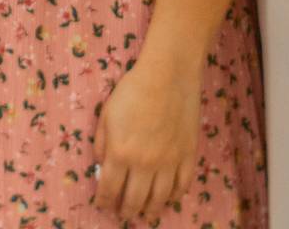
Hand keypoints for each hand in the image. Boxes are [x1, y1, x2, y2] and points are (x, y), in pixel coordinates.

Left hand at [93, 46, 200, 219]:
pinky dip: (175, 196)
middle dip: (126, 211)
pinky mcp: (187, 156)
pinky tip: (169, 197)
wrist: (168, 75)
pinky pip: (182, 185)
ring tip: (145, 213)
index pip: (109, 189)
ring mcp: (169, 162)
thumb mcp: (106, 114)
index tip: (102, 205)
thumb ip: (101, 143)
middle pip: (134, 200)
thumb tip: (100, 164)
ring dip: (150, 210)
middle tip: (123, 214)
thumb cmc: (132, 90)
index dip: (104, 201)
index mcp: (120, 154)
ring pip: (160, 199)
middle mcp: (144, 164)